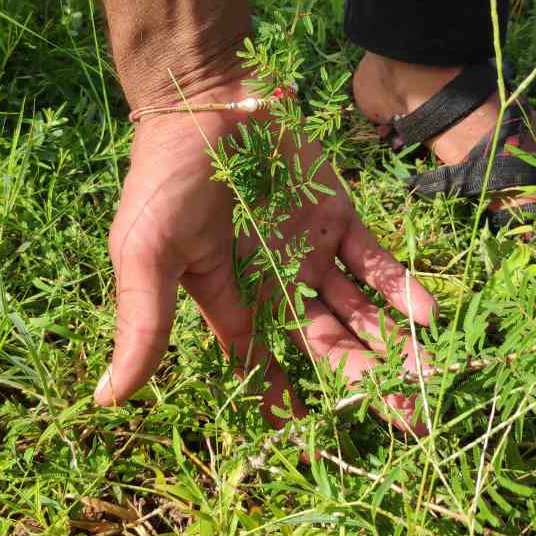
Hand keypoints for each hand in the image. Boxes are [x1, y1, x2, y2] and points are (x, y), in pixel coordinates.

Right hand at [95, 79, 437, 432]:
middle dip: (363, 382)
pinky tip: (425, 315)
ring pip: (360, 309)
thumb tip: (107, 400)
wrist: (207, 96)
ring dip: (393, 343)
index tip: (315, 439)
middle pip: (327, 344)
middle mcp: (278, 279)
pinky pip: (377, 259)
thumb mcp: (146, 255)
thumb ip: (143, 324)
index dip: (286, 398)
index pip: (263, 360)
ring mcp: (312, 247)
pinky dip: (401, 287)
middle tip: (408, 419)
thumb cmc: (167, 177)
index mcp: (230, 296)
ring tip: (429, 378)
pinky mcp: (341, 213)